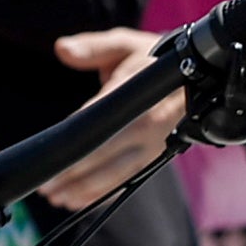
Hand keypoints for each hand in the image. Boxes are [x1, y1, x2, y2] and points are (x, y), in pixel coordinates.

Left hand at [40, 28, 177, 209]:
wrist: (200, 75)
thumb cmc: (155, 59)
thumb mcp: (126, 44)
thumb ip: (93, 47)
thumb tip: (62, 49)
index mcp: (138, 95)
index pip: (97, 120)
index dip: (71, 139)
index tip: (46, 152)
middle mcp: (150, 123)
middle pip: (105, 154)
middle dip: (74, 173)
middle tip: (45, 187)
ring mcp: (157, 143)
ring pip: (119, 173)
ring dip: (87, 189)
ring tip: (58, 199)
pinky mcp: (159, 155)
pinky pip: (132, 179)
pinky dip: (107, 192)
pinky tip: (84, 201)